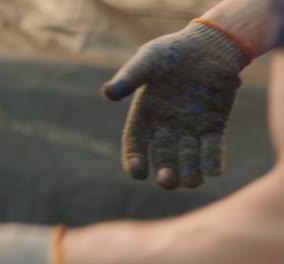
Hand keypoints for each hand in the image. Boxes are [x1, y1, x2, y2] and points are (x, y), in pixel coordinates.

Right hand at [101, 21, 248, 189]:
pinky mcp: (213, 126)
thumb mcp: (148, 59)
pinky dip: (213, 161)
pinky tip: (213, 169)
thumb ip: (130, 76)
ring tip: (191, 181)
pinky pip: (212, 149)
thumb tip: (107, 93)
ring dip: (189, 173)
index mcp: (145, 115)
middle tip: (167, 181)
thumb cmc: (173, 51)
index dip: (134, 160)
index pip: (136, 145)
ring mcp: (191, 129)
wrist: (208, 44)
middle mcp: (166, 127)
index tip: (138, 172)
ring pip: (188, 159)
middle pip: (162, 158)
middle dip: (165, 173)